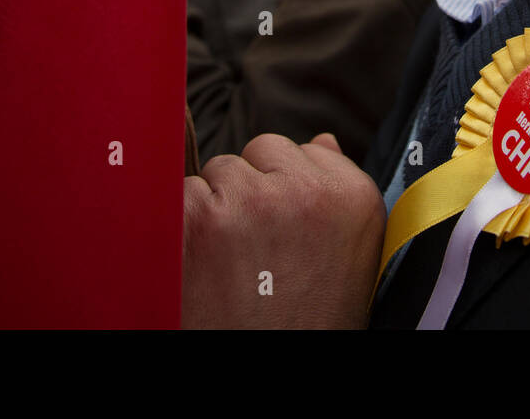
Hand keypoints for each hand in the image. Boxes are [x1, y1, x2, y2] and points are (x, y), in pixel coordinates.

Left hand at [182, 133, 384, 328]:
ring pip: (214, 171)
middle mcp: (307, 192)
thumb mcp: (346, 256)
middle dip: (248, 191)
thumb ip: (332, 191)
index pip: (300, 149)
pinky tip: (197, 268)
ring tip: (228, 268)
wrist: (275, 389)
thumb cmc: (306, 320)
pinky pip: (176, 194)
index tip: (285, 233)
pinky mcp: (199, 219)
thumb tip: (321, 141)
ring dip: (213, 208)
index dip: (282, 188)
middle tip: (255, 255)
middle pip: (256, 153)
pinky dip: (177, 228)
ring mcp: (252, 202)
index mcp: (354, 196)